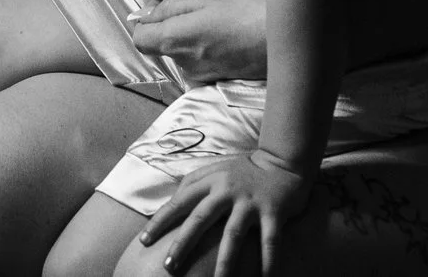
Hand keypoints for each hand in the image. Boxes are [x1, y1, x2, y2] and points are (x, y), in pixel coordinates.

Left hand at [127, 0, 269, 81]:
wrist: (285, 39)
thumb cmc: (244, 12)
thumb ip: (169, 6)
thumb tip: (146, 13)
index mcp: (174, 41)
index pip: (140, 40)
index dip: (145, 23)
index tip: (159, 9)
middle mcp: (184, 63)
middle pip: (161, 45)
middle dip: (170, 28)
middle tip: (195, 8)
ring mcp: (202, 74)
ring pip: (182, 52)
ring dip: (190, 38)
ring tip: (215, 20)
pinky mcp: (219, 78)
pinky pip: (201, 61)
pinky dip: (207, 48)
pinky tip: (226, 35)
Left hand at [138, 150, 314, 276]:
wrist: (282, 161)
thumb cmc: (244, 171)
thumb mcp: (215, 170)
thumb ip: (193, 183)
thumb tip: (168, 202)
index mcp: (211, 181)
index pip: (180, 202)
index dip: (161, 220)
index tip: (144, 240)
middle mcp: (228, 190)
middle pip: (200, 218)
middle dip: (183, 243)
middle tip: (168, 265)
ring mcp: (250, 202)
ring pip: (233, 234)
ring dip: (224, 261)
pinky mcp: (274, 212)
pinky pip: (270, 242)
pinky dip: (268, 262)